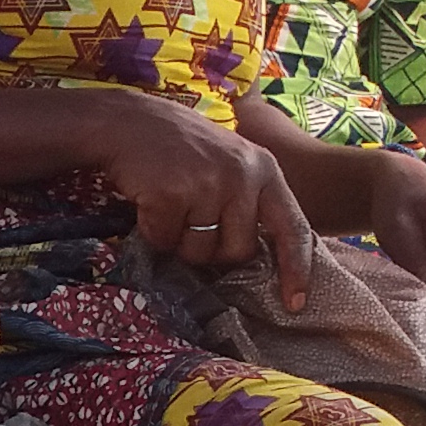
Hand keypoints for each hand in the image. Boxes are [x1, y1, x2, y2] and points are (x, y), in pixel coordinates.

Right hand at [80, 91, 313, 308]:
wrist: (129, 122)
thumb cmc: (179, 147)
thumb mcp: (229, 163)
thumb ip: (247, 200)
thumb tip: (248, 256)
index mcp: (264, 170)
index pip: (292, 227)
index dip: (296, 268)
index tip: (296, 303)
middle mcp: (243, 176)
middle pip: (238, 251)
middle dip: (212, 251)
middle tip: (190, 223)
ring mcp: (208, 185)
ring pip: (199, 252)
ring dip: (178, 243)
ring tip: (169, 206)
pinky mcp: (173, 195)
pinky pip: (165, 241)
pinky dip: (153, 231)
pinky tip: (149, 202)